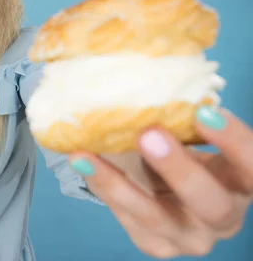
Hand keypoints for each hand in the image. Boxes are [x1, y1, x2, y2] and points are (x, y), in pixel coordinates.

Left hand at [70, 107, 251, 258]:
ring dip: (120, 184)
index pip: (251, 165)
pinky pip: (126, 217)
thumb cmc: (182, 151)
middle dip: (178, 169)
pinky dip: (102, 187)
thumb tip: (141, 73)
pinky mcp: (156, 243)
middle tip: (148, 134)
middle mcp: (224, 216)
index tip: (204, 112)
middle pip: (209, 202)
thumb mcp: (189, 137)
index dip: (232, 142)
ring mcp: (189, 236)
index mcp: (241, 182)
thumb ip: (179, 118)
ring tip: (87, 154)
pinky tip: (81, 162)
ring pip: (157, 217)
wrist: (164, 189)